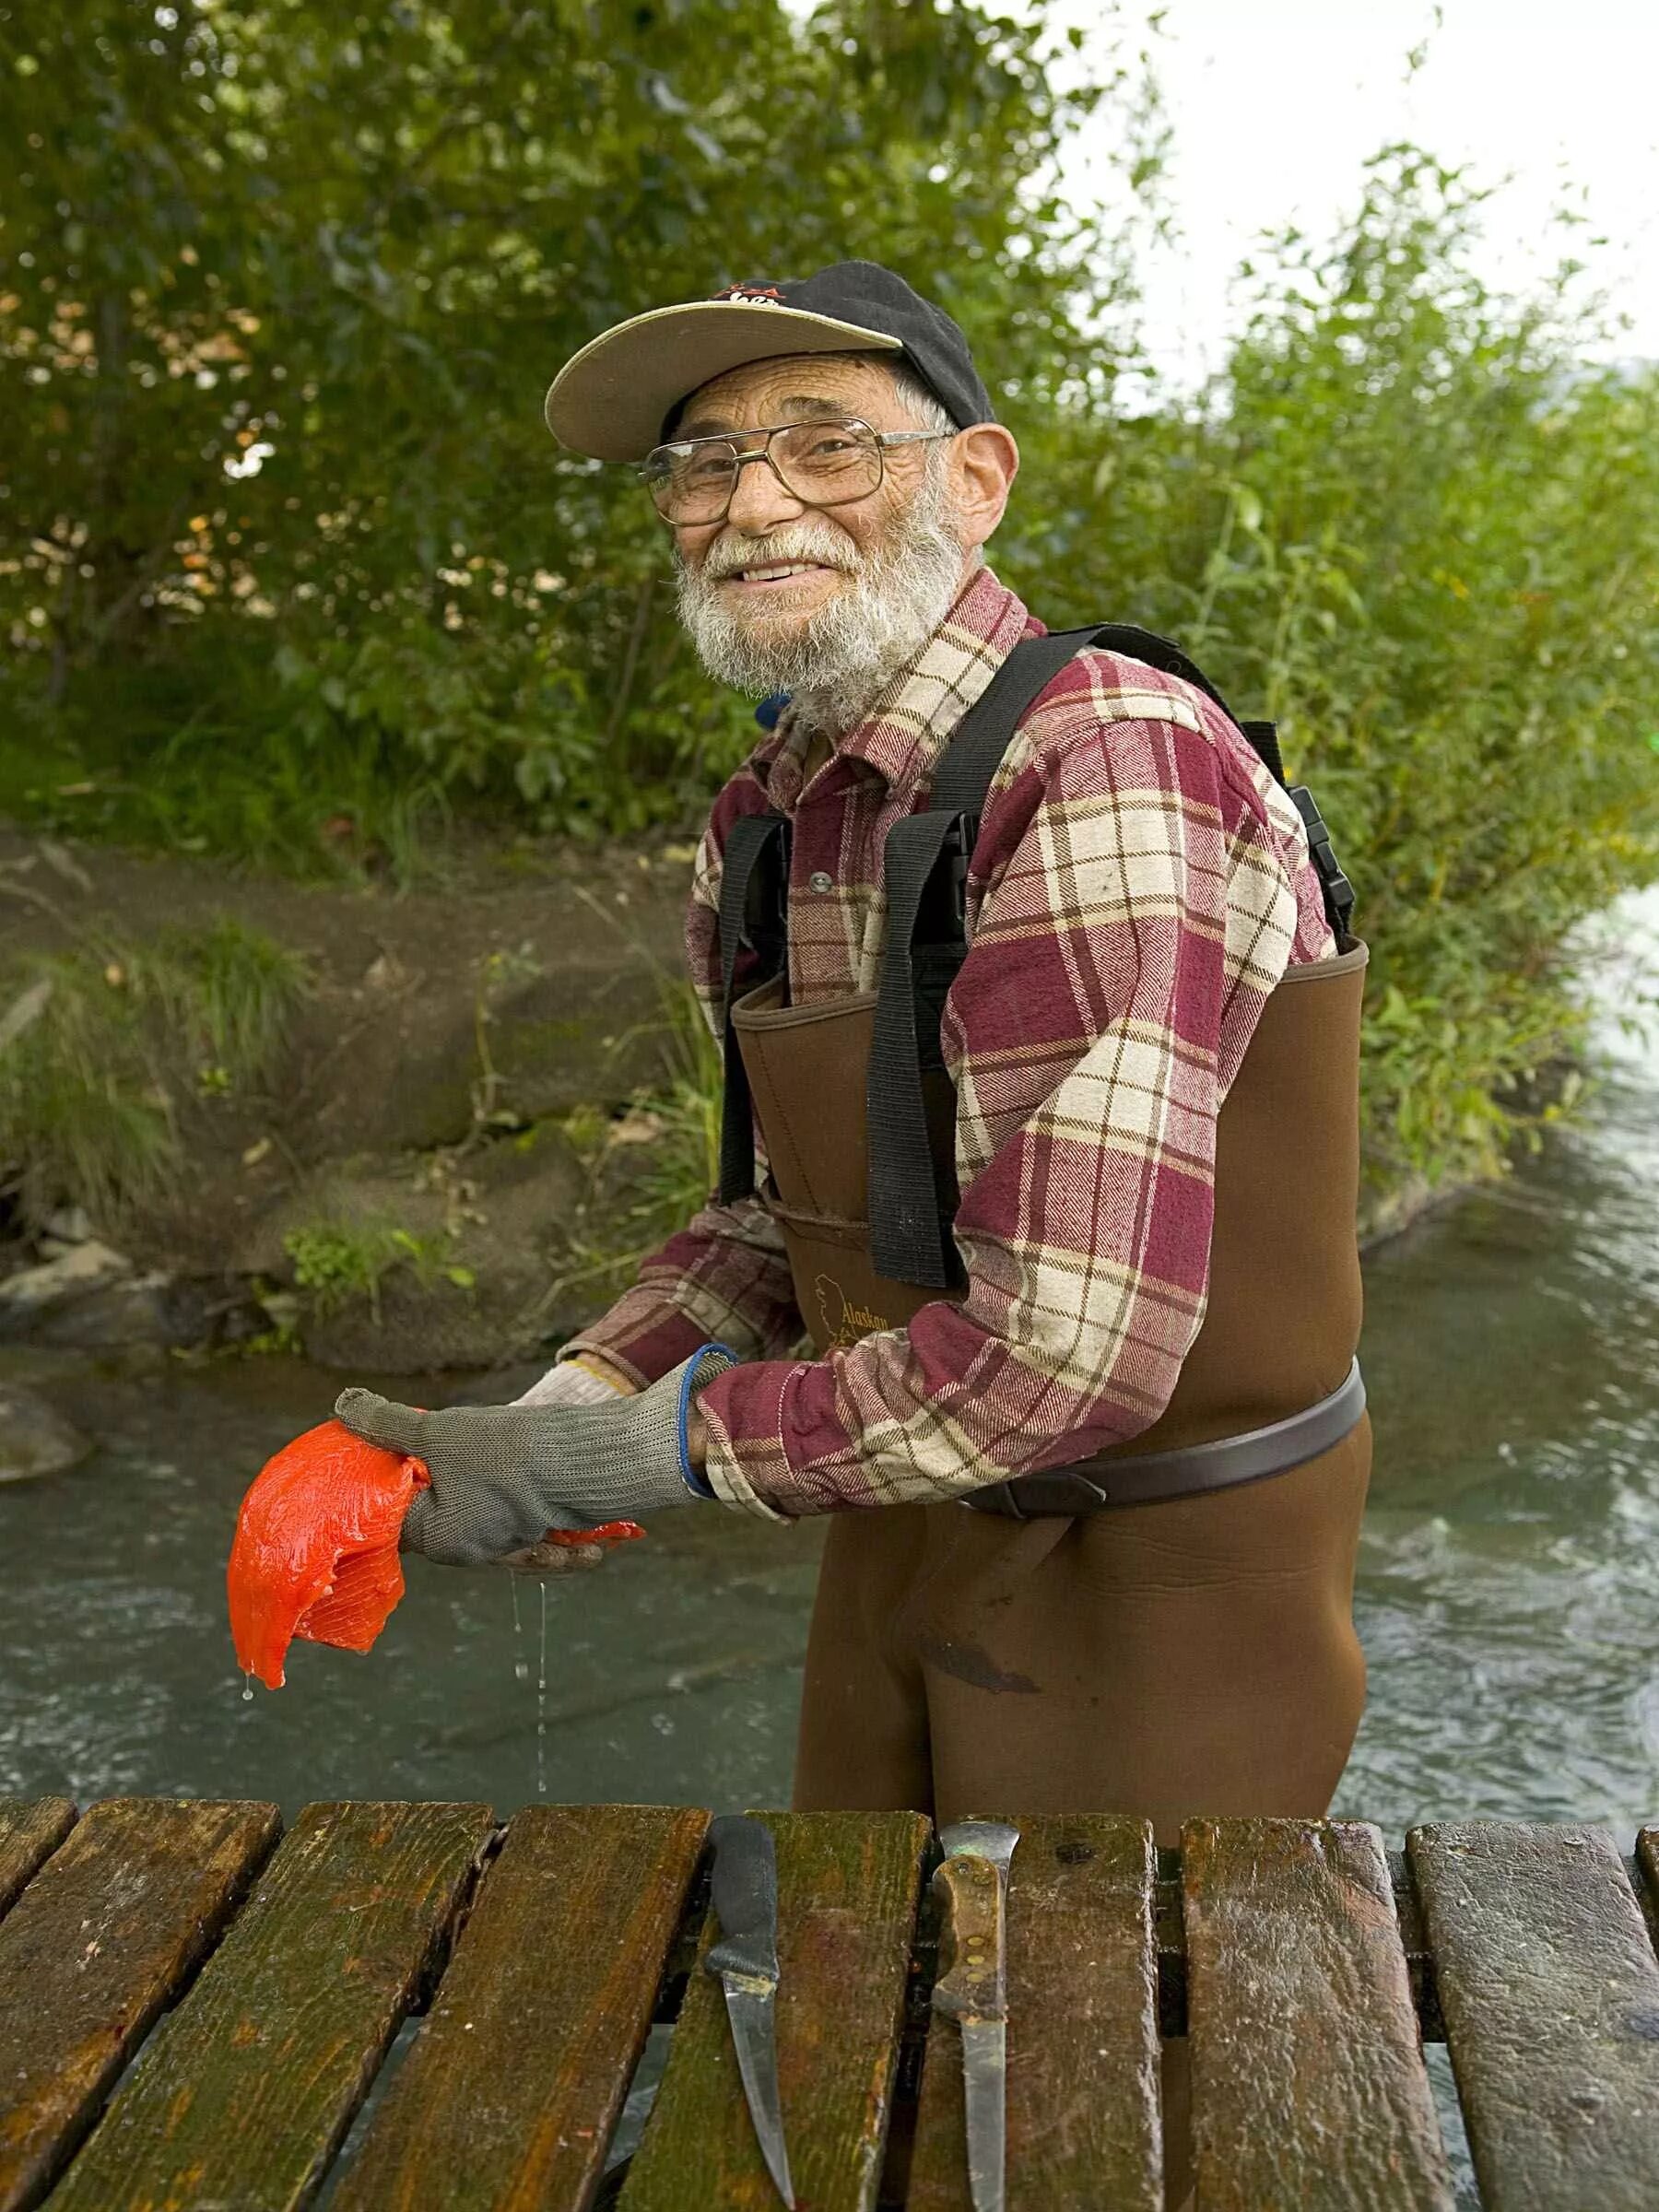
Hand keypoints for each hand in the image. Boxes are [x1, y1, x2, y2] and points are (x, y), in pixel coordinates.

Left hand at [334, 1345, 732, 1567]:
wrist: (592, 1461)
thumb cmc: (508, 1453)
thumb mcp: (440, 1431)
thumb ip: (389, 1423)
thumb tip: (343, 1403)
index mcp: (441, 1537)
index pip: (395, 1512)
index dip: (385, 1478)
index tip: (383, 1449)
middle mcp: (474, 1549)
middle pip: (438, 1512)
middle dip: (433, 1479)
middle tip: (429, 1441)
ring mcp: (513, 1540)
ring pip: (485, 1513)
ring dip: (480, 1487)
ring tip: (478, 1456)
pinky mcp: (546, 1526)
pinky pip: (531, 1526)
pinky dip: (528, 1514)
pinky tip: (523, 1490)